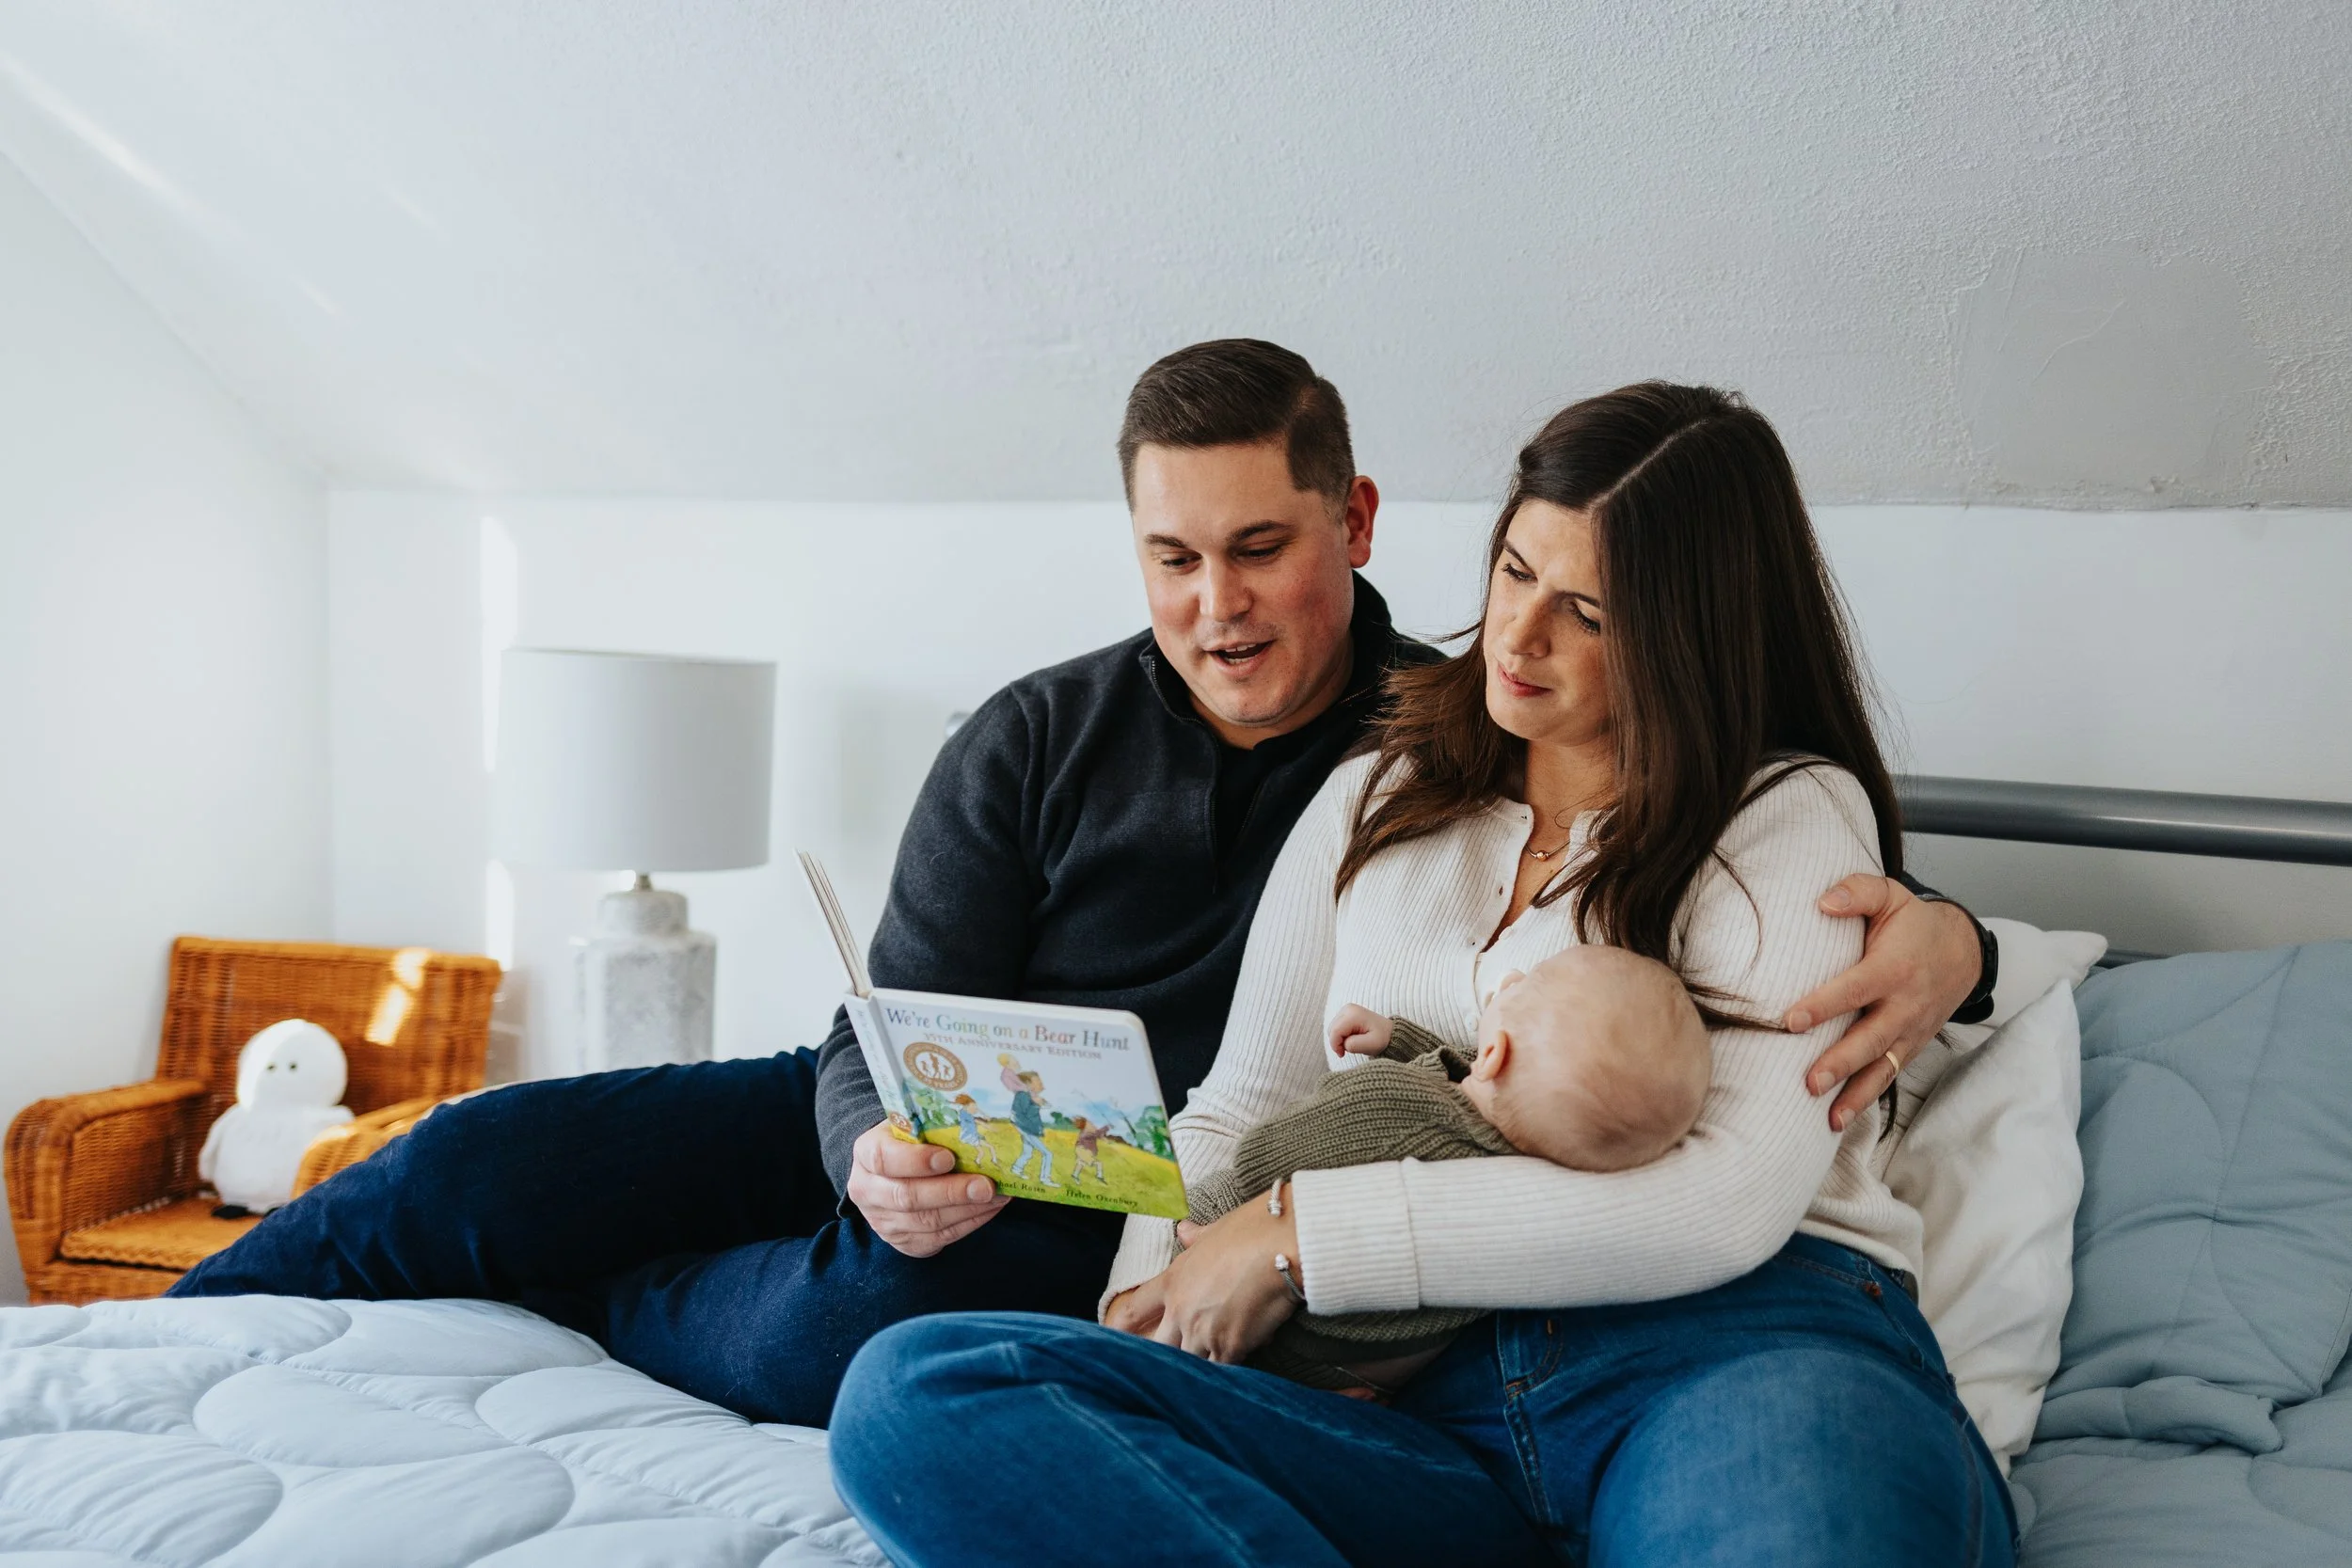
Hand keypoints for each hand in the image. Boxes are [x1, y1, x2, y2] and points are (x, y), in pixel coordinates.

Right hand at [847, 1120, 1008, 1256]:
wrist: (891, 1174)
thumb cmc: (910, 1142)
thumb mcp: (912, 1126)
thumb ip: (933, 1128)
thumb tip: (977, 1128)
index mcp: (866, 1153)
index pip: (883, 1158)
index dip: (915, 1160)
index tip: (948, 1157)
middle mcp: (867, 1191)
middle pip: (906, 1197)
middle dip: (951, 1192)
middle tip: (986, 1185)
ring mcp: (884, 1222)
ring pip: (927, 1223)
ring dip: (967, 1209)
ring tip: (997, 1195)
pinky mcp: (904, 1243)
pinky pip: (939, 1238)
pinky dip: (969, 1223)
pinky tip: (989, 1208)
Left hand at [1104, 1194, 1299, 1362]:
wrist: (1284, 1246)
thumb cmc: (1252, 1231)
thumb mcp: (1216, 1231)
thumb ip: (1197, 1238)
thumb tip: (1184, 1230)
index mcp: (1172, 1281)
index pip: (1134, 1309)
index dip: (1119, 1329)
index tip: (1111, 1340)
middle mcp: (1181, 1310)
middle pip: (1157, 1348)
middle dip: (1163, 1356)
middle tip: (1167, 1366)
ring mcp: (1203, 1331)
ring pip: (1190, 1363)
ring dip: (1198, 1366)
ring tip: (1203, 1373)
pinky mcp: (1231, 1347)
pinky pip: (1222, 1369)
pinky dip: (1228, 1370)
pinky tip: (1237, 1366)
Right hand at [1326, 1004, 1391, 1057]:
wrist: (1388, 1032)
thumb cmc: (1382, 1038)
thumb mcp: (1371, 1045)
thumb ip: (1353, 1045)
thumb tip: (1342, 1044)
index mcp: (1354, 1014)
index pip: (1335, 1031)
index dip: (1335, 1046)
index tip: (1343, 1054)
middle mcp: (1348, 1008)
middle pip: (1332, 1030)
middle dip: (1338, 1042)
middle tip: (1352, 1047)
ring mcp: (1346, 1009)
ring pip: (1332, 1029)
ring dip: (1340, 1039)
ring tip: (1355, 1042)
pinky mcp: (1345, 1013)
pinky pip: (1335, 1028)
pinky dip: (1341, 1036)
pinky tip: (1353, 1037)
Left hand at [1787, 875, 1983, 1130]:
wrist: (1963, 950)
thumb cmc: (1914, 924)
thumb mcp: (1890, 895)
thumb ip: (1857, 892)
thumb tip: (1822, 902)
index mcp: (1894, 967)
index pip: (1855, 989)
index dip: (1823, 1005)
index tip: (1790, 1021)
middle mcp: (1905, 1004)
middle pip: (1870, 1039)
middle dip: (1840, 1063)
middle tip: (1808, 1082)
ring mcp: (1911, 1030)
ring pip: (1881, 1067)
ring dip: (1855, 1094)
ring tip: (1828, 1118)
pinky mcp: (1911, 1046)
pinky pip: (1889, 1075)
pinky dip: (1867, 1098)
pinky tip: (1840, 1119)